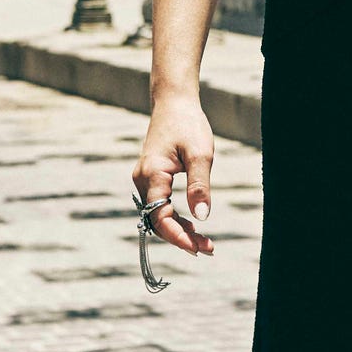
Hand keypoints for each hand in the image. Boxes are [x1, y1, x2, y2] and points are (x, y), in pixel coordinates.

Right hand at [133, 93, 214, 258]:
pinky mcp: (151, 178)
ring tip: (204, 242)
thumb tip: (202, 218)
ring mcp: (145, 179)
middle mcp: (143, 180)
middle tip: (208, 249)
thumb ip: (200, 186)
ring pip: (158, 215)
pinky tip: (192, 226)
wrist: (174, 103)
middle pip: (158, 220)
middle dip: (181, 238)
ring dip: (179, 230)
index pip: (160, 217)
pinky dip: (175, 218)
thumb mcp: (201, 155)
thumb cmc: (188, 125)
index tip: (198, 248)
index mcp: (152, 175)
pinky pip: (160, 205)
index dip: (178, 237)